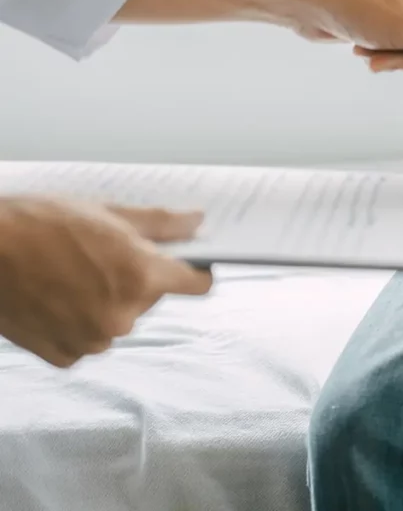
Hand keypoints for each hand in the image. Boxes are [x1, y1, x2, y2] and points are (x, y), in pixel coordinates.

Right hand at [0, 198, 212, 367]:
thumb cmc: (38, 224)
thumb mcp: (107, 213)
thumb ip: (160, 224)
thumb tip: (197, 222)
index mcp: (142, 276)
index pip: (197, 284)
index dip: (196, 272)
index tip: (190, 266)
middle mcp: (124, 315)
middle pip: (151, 299)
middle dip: (135, 280)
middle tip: (99, 258)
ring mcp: (93, 340)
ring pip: (118, 321)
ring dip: (104, 304)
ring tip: (69, 277)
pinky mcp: (64, 356)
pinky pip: (86, 342)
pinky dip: (76, 325)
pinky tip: (54, 299)